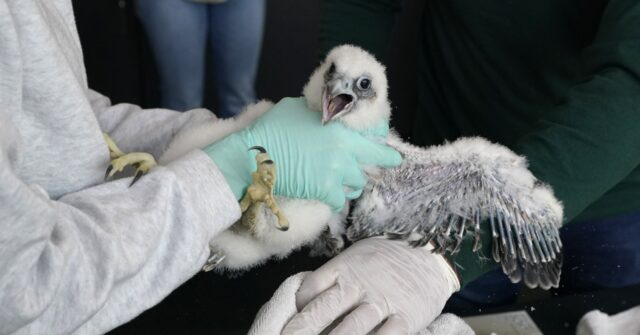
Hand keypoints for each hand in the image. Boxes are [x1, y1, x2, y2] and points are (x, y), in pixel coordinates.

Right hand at [203, 97, 401, 209]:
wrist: (253, 157)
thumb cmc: (270, 129)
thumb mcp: (297, 107)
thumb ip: (318, 110)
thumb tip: (324, 109)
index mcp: (340, 127)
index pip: (376, 133)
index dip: (380, 137)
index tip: (383, 143)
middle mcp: (344, 150)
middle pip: (376, 160)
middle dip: (381, 162)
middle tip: (388, 163)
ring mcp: (336, 172)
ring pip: (358, 183)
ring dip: (352, 182)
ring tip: (343, 181)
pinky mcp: (325, 191)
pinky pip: (341, 200)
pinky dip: (336, 199)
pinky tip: (329, 195)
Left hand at [282, 238, 459, 334]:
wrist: (431, 254)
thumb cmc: (387, 259)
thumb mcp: (356, 257)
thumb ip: (334, 278)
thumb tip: (306, 301)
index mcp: (344, 267)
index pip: (312, 288)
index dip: (297, 308)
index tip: (289, 323)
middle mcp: (359, 284)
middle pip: (324, 309)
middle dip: (301, 330)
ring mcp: (383, 302)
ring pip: (351, 328)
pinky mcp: (406, 317)